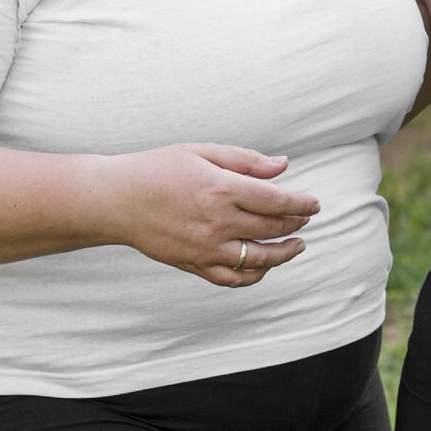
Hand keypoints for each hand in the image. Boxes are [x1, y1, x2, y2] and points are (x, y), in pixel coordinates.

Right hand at [103, 144, 317, 287]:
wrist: (115, 199)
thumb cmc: (159, 169)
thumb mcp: (203, 152)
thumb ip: (246, 160)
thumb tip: (284, 165)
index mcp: (222, 188)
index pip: (278, 201)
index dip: (302, 203)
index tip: (315, 203)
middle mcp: (217, 221)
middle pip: (272, 228)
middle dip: (296, 223)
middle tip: (306, 217)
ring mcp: (206, 247)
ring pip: (259, 258)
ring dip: (285, 253)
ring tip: (298, 245)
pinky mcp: (193, 264)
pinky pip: (232, 278)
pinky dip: (254, 275)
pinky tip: (265, 266)